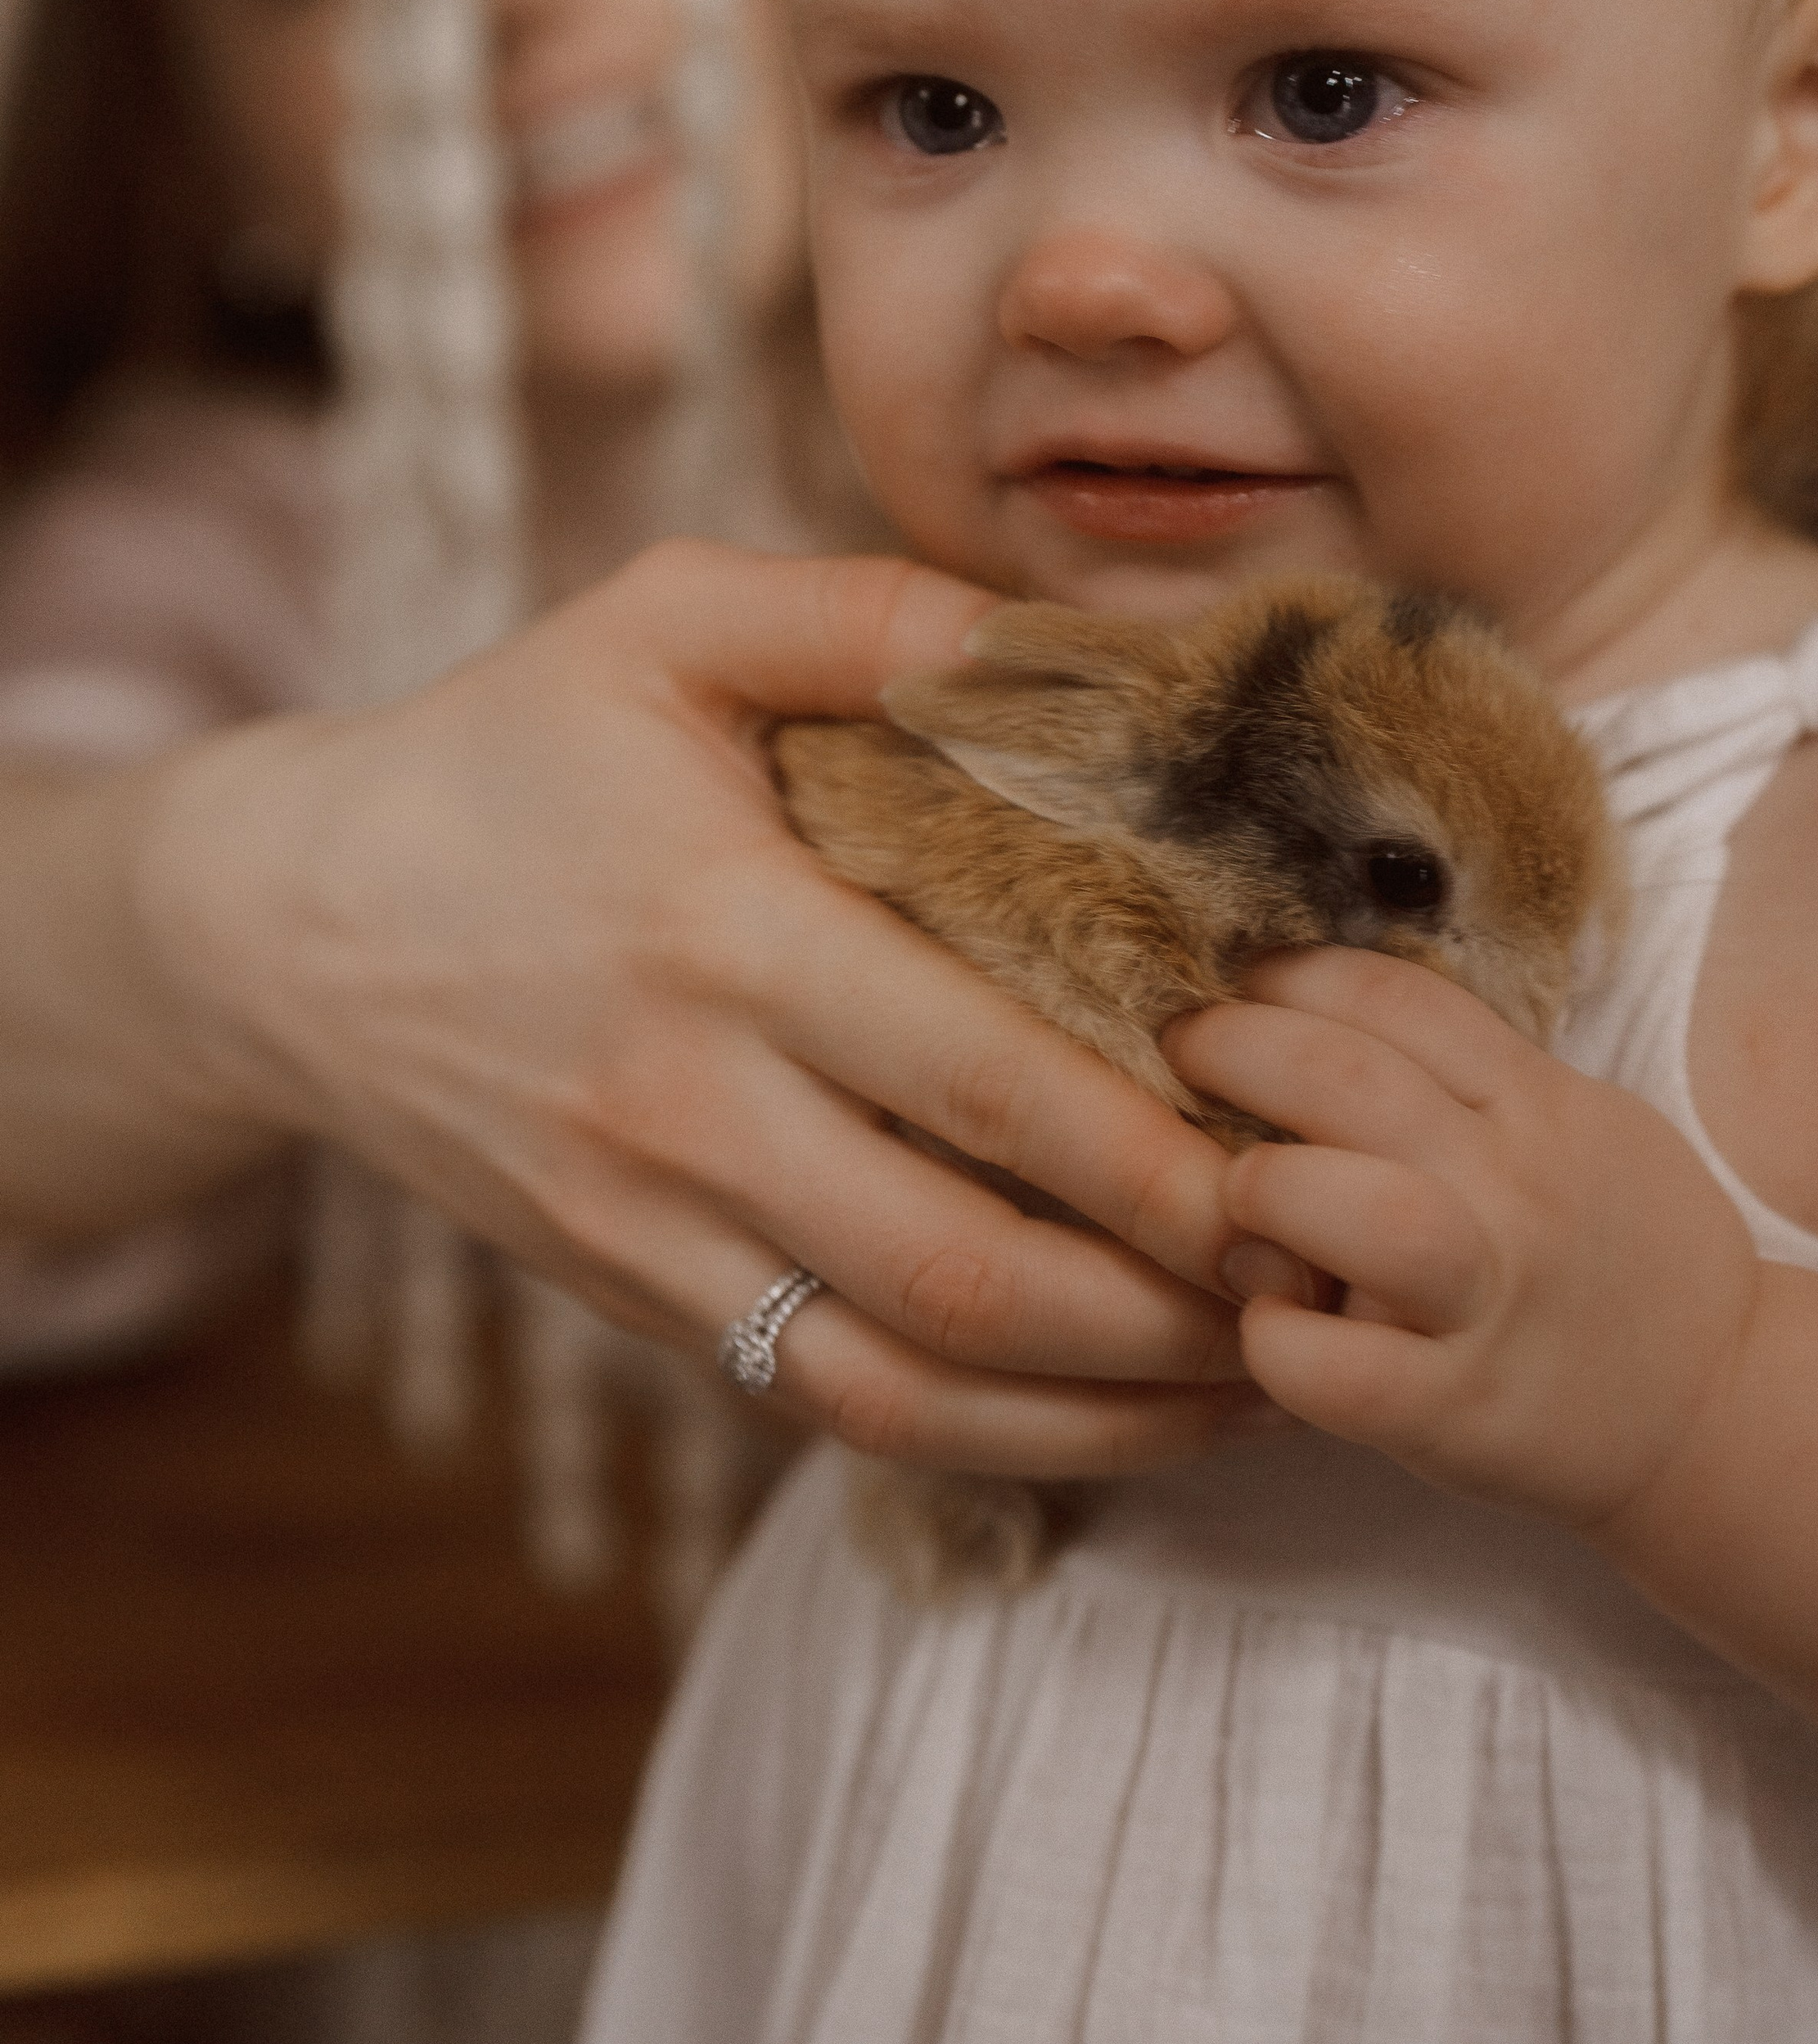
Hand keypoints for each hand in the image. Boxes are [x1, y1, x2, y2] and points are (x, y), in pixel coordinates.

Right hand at [136, 545, 1264, 1481]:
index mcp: (723, 933)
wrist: (287, 929)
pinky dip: (976, 1430)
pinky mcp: (633, 1298)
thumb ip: (869, 613)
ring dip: (1091, 1415)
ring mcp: (650, 1229)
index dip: (1147, 1155)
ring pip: (898, 1385)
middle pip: (960, 1272)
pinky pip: (822, 1402)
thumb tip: (1084, 637)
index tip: (1282, 1172)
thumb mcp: (663, 623)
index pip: (976, 1077)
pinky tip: (1094, 1409)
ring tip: (1242, 1390)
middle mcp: (686, 1108)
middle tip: (1305, 1294)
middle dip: (1160, 1315)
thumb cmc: (503, 755)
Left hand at [1168, 948, 1763, 1525]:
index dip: (1294, 972)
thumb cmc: (1619, 1253)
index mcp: (1539, 1106)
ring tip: (1236, 1198)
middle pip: (1352, 1081)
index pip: (1397, 998)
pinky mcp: (1457, 1412)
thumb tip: (1327, 1005)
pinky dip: (1276, 1342)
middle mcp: (1514, 1188)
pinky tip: (1265, 1323)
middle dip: (1239, 1047)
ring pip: (1358, 1212)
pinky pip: (1340, 1372)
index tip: (1239, 980)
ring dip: (1265, 1188)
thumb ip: (1471, 1073)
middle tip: (1185, 1050)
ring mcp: (1486, 1302)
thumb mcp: (1577, 1125)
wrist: (1720, 1408)